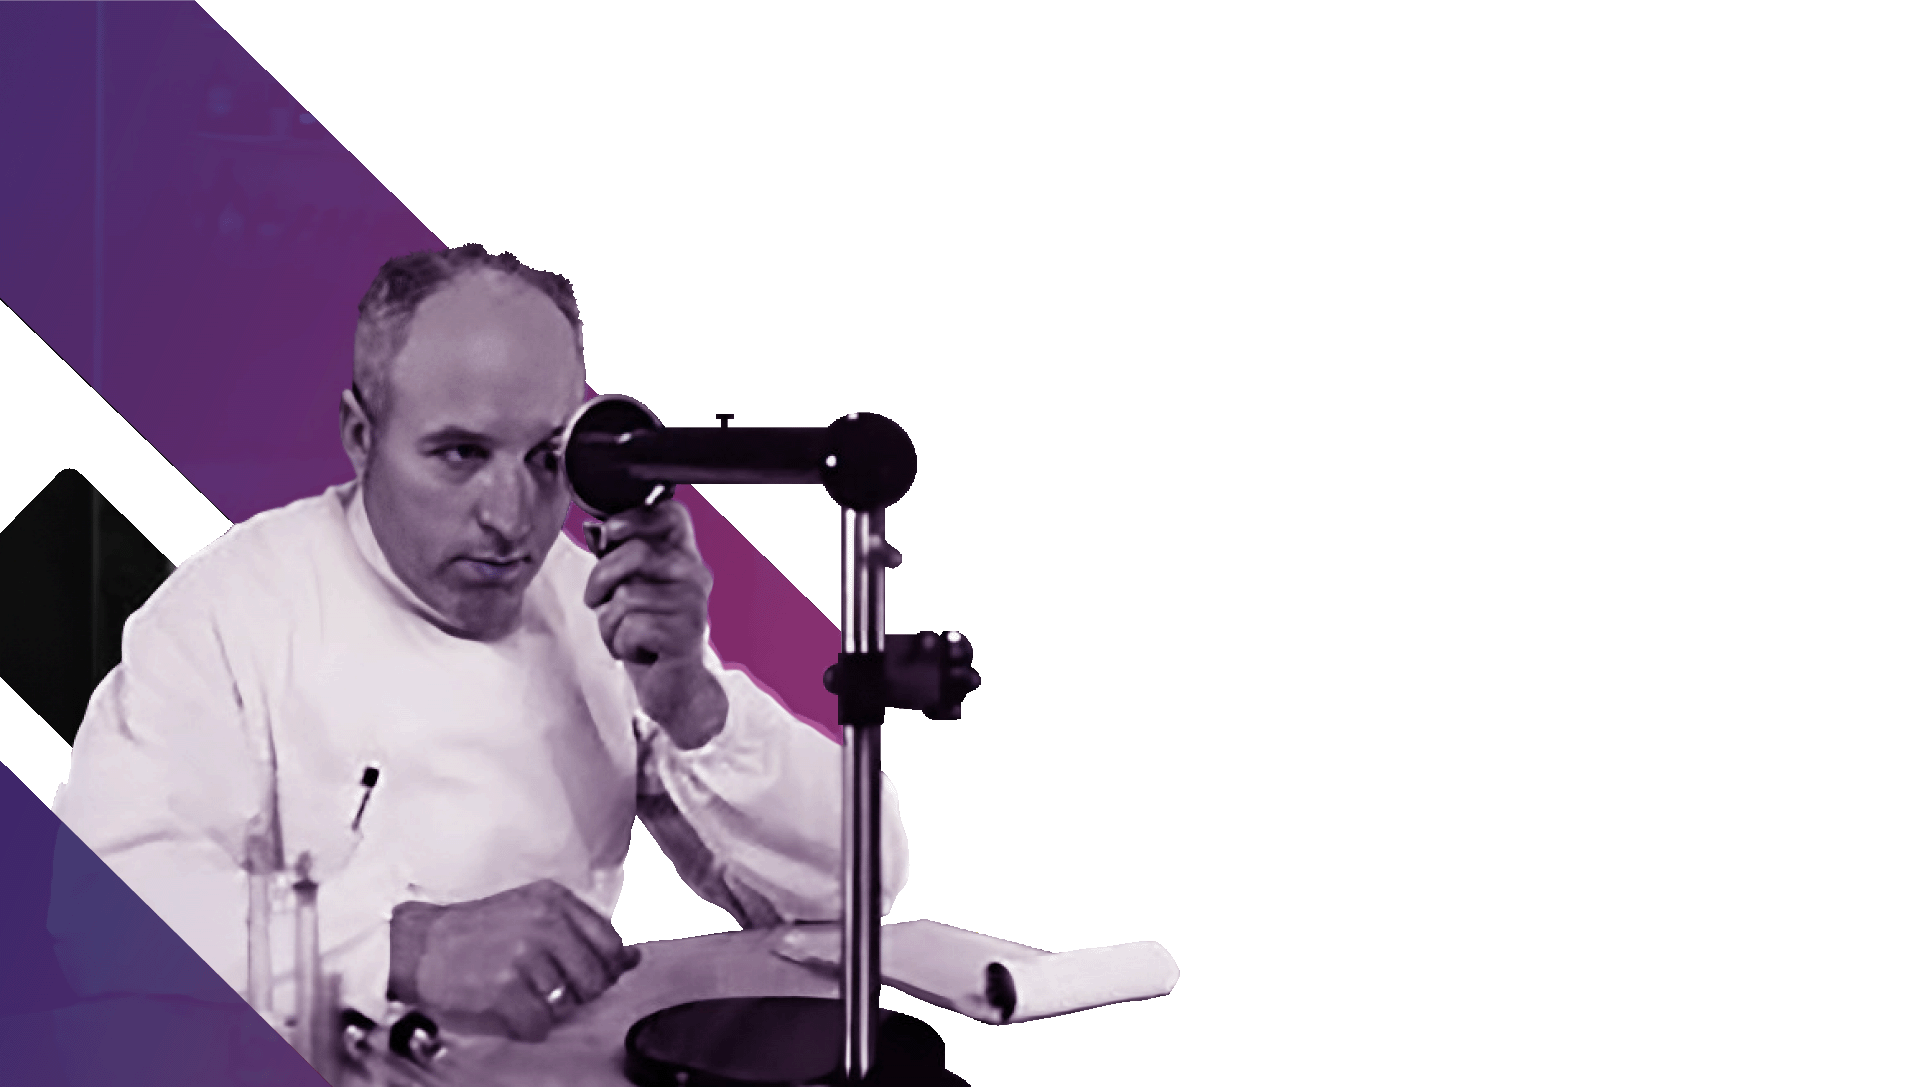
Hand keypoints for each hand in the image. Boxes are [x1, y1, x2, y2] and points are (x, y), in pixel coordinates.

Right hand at [388, 880, 639, 1041]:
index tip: (592, 976)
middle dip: (580, 993)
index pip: (611, 942)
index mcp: (556, 900)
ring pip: (569, 1003)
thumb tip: (632, 959)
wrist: (420, 944)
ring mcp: (525, 954)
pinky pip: (540, 1024)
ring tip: (525, 995)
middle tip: (552, 989)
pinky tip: (513, 1012)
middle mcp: (546, 922)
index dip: (608, 968)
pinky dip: (529, 1026)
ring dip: (551, 1009)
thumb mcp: (532, 911)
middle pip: (597, 977)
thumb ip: (581, 931)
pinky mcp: (504, 985)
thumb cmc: (477, 930)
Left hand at [583, 500, 727, 747]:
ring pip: (626, 595)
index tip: (612, 534)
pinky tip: (639, 651)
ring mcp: (692, 604)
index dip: (635, 517)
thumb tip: (601, 533)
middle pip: (635, 551)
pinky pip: (631, 626)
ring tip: (627, 636)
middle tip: (600, 601)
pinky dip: (621, 644)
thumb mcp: (634, 590)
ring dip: (610, 623)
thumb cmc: (650, 635)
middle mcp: (695, 575)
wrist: (675, 687)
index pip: (671, 513)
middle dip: (602, 579)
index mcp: (684, 558)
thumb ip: (623, 560)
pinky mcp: (684, 634)